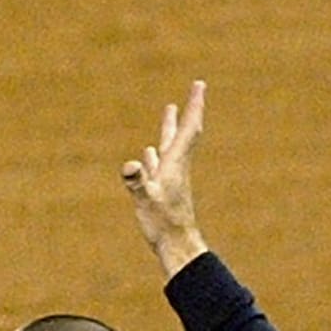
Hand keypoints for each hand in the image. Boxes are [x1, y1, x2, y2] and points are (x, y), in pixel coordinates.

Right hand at [122, 80, 208, 280]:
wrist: (176, 245)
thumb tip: (130, 164)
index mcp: (176, 164)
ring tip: (170, 112)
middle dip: (189, 110)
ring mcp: (170, 178)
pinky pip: (159, 164)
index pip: (189, 129)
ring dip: (171, 127)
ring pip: (171, 146)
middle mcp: (176, 166)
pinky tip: (149, 153)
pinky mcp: (162, 190)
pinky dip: (155, 154)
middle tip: (196, 89)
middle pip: (184, 132)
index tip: (200, 85)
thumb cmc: (163, 224)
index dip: (194, 106)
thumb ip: (138, 181)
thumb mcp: (147, 200)